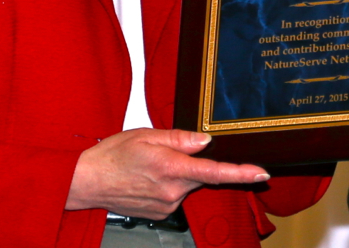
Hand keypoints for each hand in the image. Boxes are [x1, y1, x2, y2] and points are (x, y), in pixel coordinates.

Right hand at [66, 128, 268, 218]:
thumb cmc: (112, 155)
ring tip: (150, 164)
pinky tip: (148, 178)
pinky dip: (168, 184)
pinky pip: (175, 195)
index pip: (215, 172)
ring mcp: (166, 206)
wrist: (87, 182)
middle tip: (165, 153)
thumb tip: (206, 140)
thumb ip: (180, 138)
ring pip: (187, 185)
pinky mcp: (160, 214)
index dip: (241, 172)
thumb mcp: (146, 135)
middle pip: (200, 176)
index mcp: (171, 168)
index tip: (261, 173)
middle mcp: (172, 191)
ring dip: (178, 173)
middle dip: (192, 163)